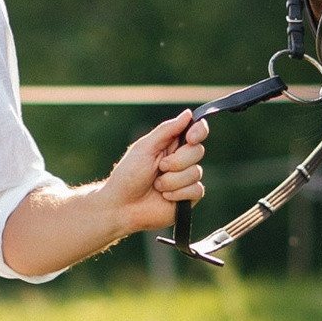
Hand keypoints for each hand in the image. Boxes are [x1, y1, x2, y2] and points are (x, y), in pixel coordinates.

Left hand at [104, 107, 207, 234]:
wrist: (122, 206)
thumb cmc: (128, 175)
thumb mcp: (145, 147)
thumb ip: (167, 130)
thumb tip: (188, 114)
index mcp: (171, 144)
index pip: (196, 131)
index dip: (199, 131)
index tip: (191, 138)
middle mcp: (182, 160)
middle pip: (198, 151)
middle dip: (177, 161)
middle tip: (159, 168)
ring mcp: (186, 179)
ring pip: (196, 172)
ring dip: (172, 180)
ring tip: (157, 185)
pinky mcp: (188, 198)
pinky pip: (196, 190)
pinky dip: (178, 194)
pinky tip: (165, 197)